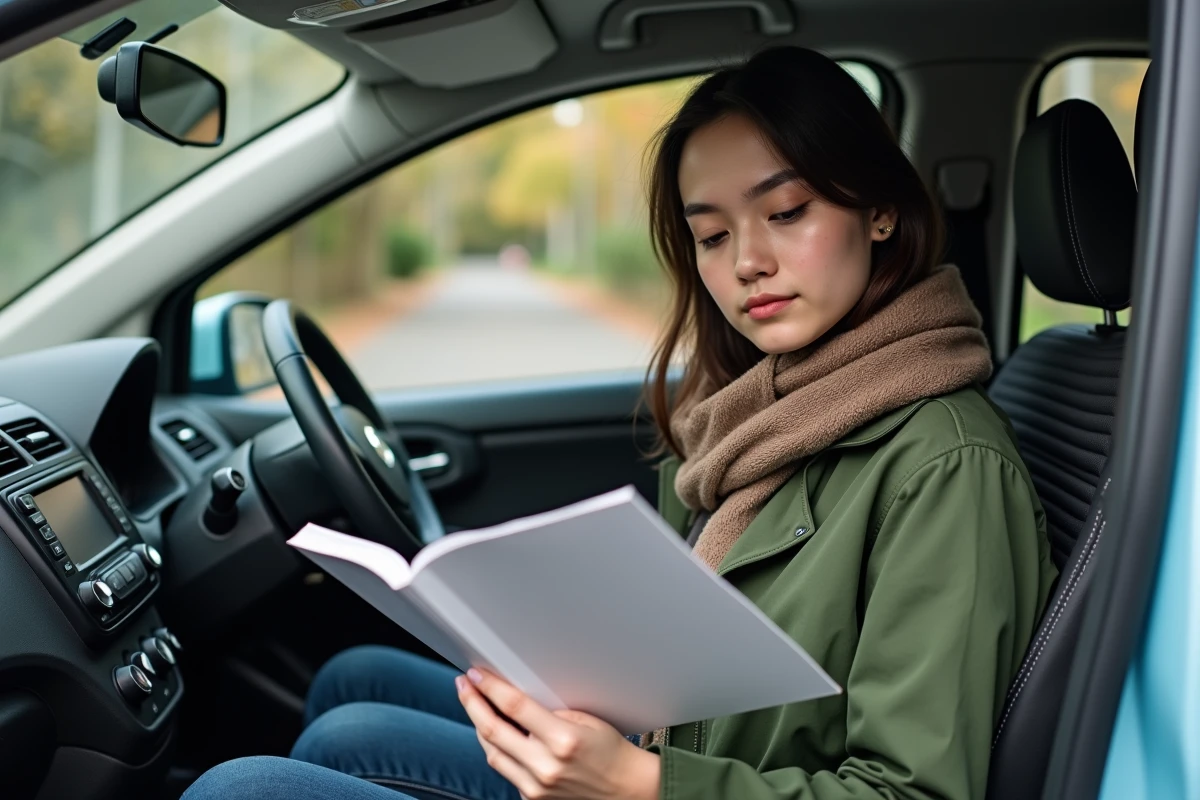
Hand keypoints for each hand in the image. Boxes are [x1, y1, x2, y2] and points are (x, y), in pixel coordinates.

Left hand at [456, 667, 659, 799]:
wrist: (624, 788)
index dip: (490, 687)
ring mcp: (536, 786)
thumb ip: (550, 711)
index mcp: (563, 740)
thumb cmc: (609, 749)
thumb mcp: (585, 719)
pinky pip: (505, 769)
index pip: (514, 707)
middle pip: (492, 730)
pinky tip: (495, 733)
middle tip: (464, 685)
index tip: (475, 674)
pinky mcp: (532, 798)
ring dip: (478, 726)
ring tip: (475, 705)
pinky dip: (496, 749)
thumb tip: (514, 697)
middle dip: (472, 703)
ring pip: (491, 752)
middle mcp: (546, 766)